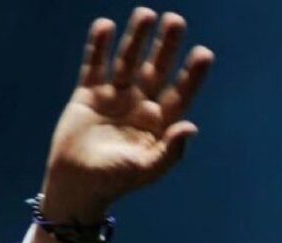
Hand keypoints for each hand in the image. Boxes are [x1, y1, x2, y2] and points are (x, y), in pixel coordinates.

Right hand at [40, 7, 213, 226]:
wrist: (77, 186)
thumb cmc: (116, 181)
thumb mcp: (147, 169)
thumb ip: (170, 150)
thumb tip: (191, 127)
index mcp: (159, 123)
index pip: (180, 93)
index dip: (192, 74)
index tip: (204, 53)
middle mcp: (140, 105)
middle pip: (157, 69)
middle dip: (166, 46)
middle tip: (177, 20)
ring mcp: (114, 98)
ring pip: (127, 61)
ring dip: (136, 38)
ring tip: (146, 13)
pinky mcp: (88, 94)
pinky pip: (94, 65)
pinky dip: (98, 47)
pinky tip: (105, 26)